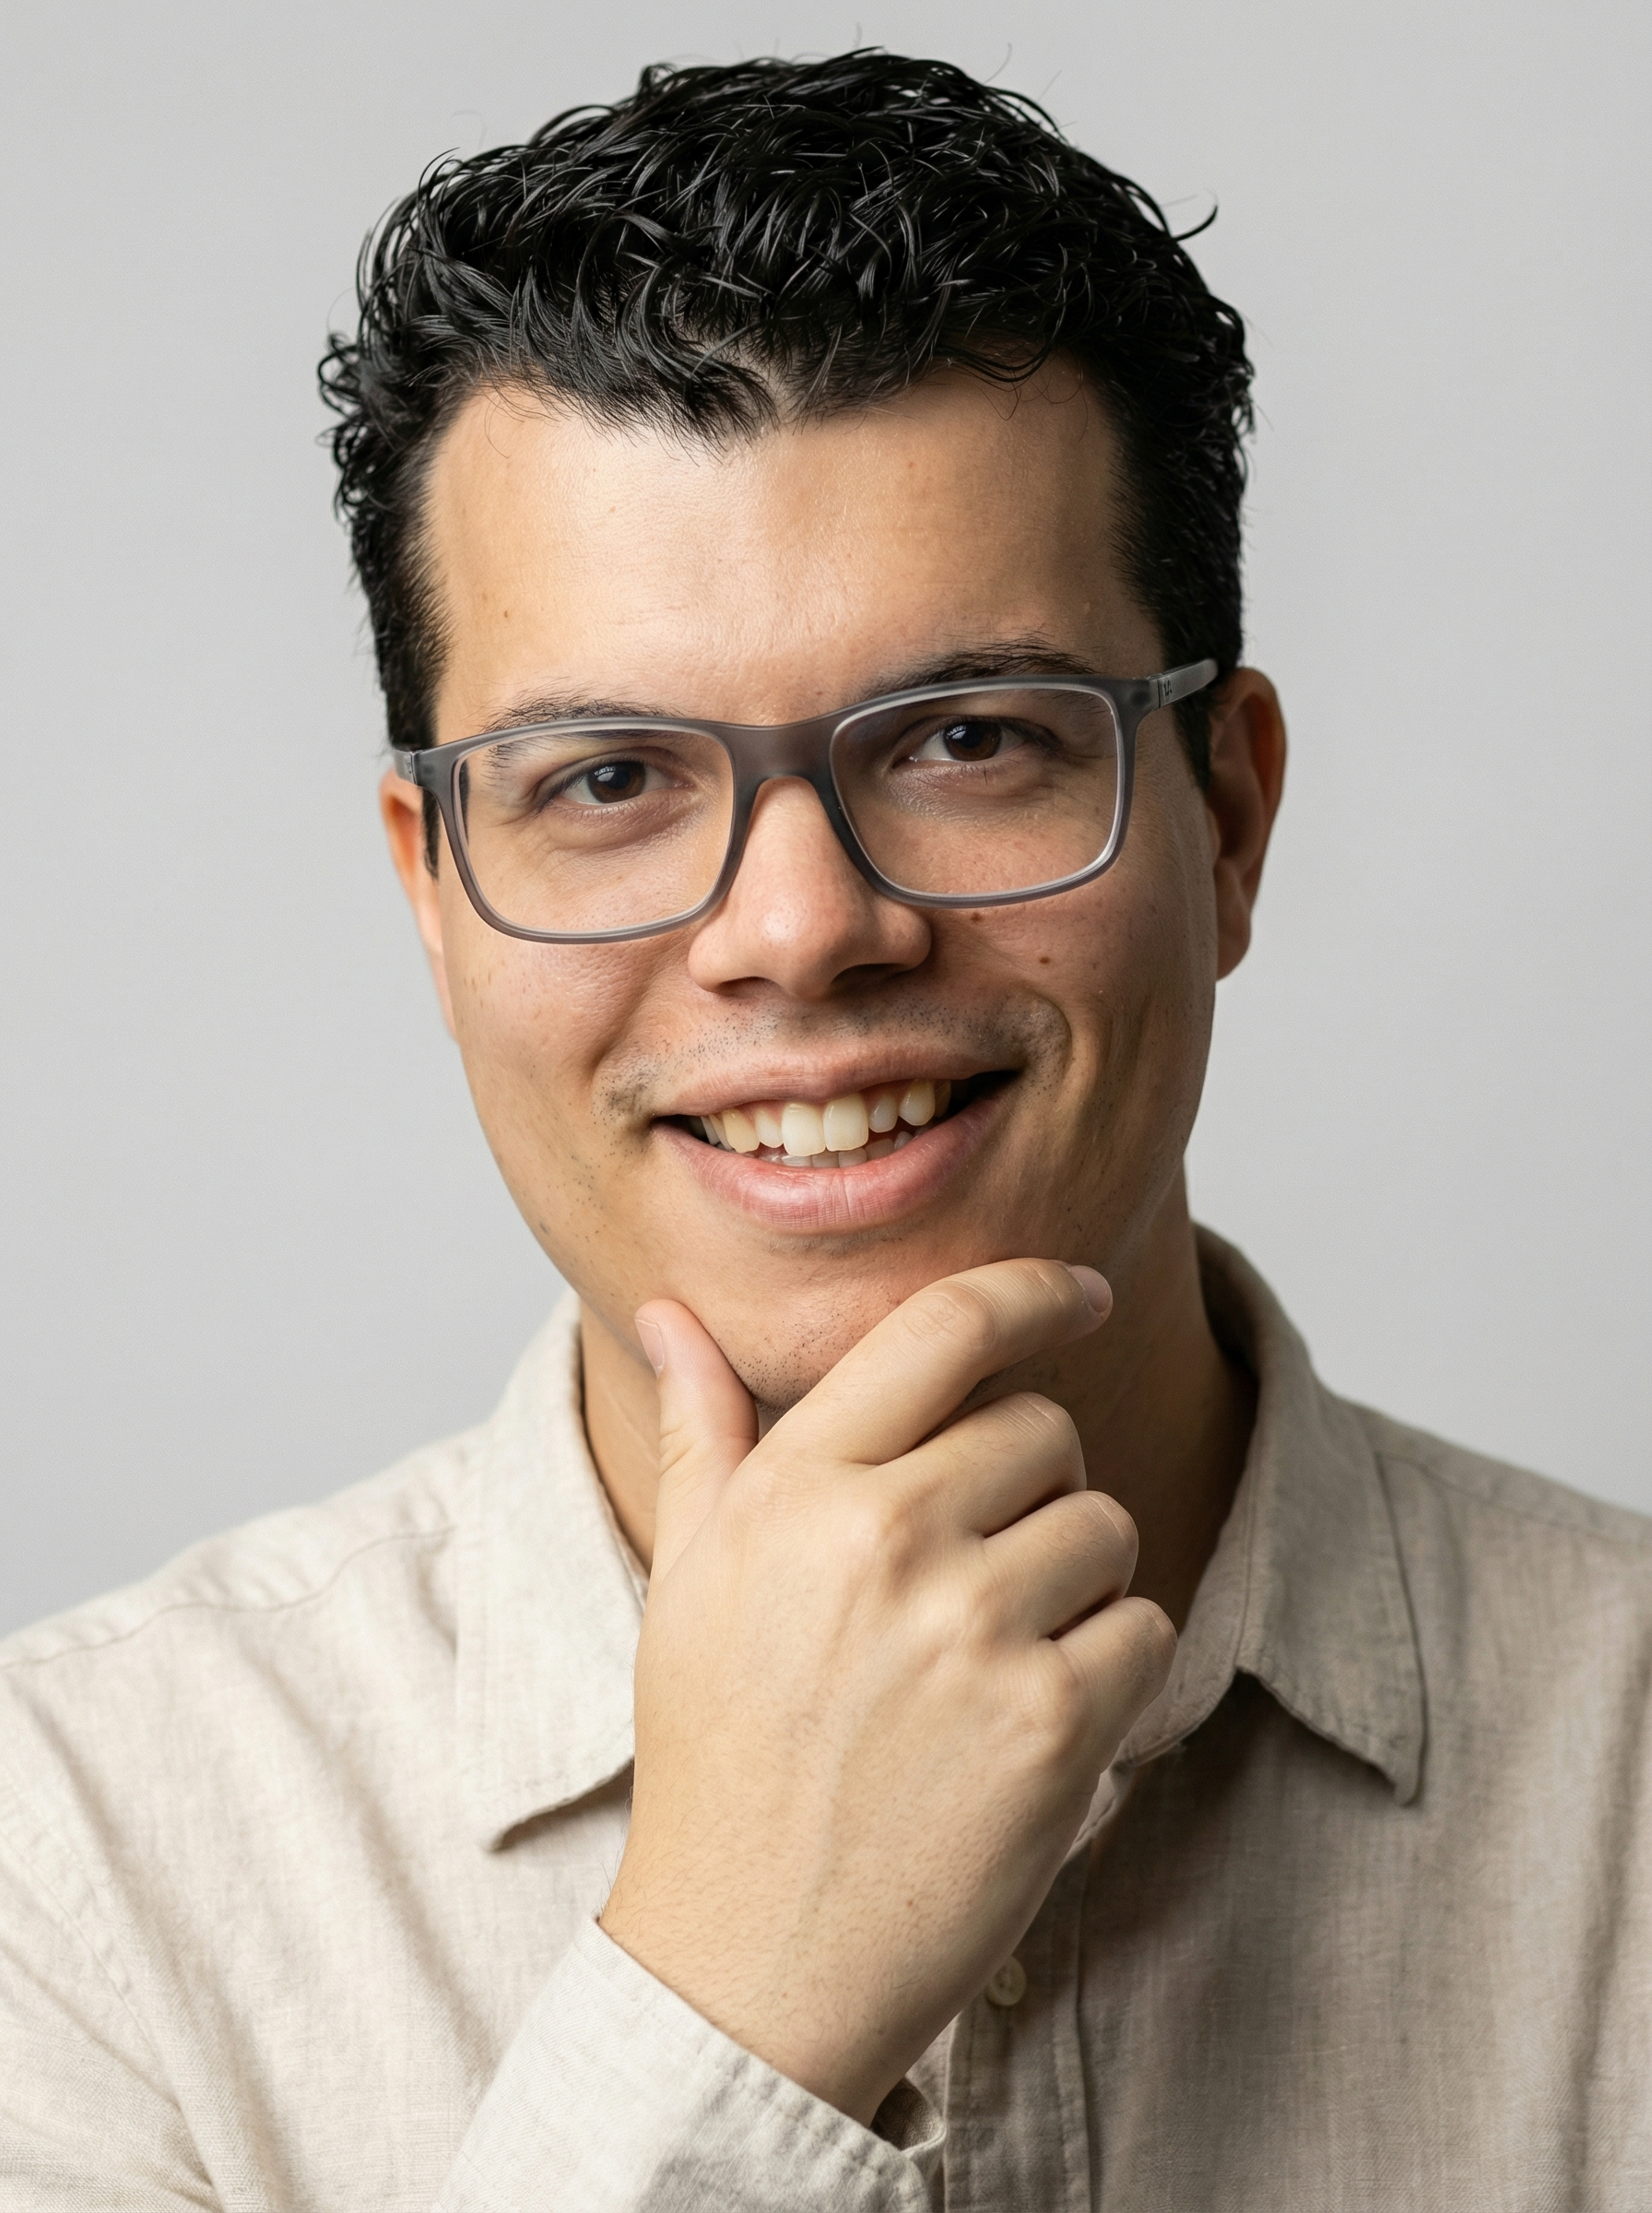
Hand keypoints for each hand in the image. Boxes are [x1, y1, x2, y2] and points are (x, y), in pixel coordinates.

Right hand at [598, 1259, 1174, 2123]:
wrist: (751, 1964)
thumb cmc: (717, 1759)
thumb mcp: (686, 1582)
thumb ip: (703, 1434)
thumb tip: (674, 1315)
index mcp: (796, 1489)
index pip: (944, 1328)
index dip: (1035, 1289)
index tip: (1084, 1294)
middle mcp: (884, 1537)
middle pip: (1043, 1428)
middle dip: (1032, 1485)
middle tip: (973, 1576)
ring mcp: (972, 1629)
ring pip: (1105, 1524)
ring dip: (1076, 1579)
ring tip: (993, 1658)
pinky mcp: (1052, 1724)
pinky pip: (1145, 1628)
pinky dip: (1112, 1668)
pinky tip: (1032, 1721)